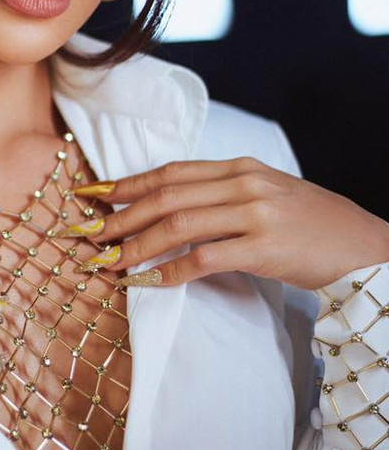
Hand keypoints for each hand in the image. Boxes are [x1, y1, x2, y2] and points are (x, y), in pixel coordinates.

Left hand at [72, 158, 388, 289]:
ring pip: (178, 223)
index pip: (170, 171)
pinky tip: (149, 282)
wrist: (364, 247)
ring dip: (136, 244)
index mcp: (239, 167)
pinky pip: (205, 258)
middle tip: (88, 235)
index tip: (92, 196)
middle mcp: (243, 183)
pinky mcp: (265, 247)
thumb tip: (171, 209)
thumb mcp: (266, 195)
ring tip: (109, 260)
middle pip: (166, 194)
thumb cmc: (312, 225)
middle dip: (121, 215)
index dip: (127, 183)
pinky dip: (171, 270)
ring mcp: (255, 213)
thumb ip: (222, 195)